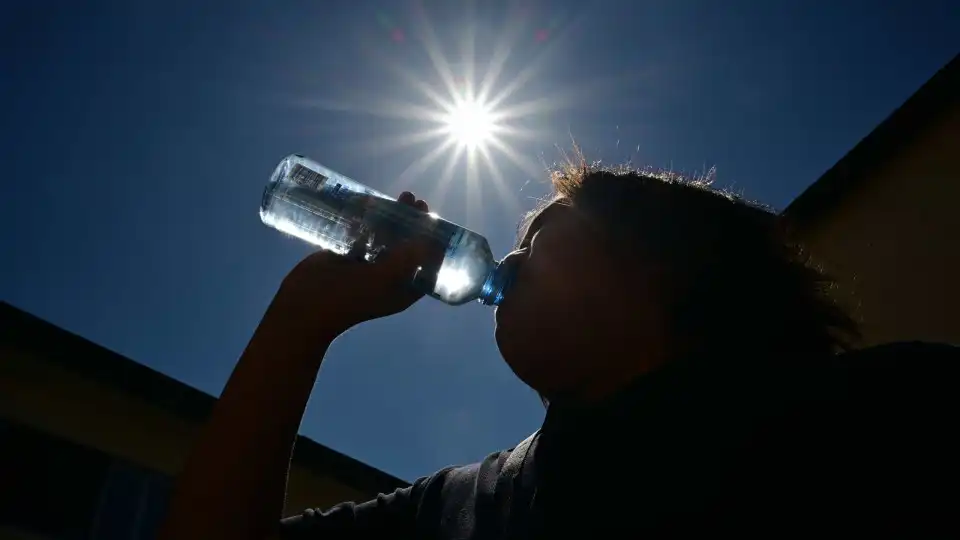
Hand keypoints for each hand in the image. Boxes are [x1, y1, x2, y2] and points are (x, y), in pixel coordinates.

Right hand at [266, 192, 438, 337]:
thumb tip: (430, 241)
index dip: (435, 243)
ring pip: (388, 236)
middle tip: (417, 202)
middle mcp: (390, 277)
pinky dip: (370, 219)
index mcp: (403, 289)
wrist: (304, 304)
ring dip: (395, 216)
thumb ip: (408, 259)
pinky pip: (365, 233)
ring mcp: (368, 265)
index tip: (437, 222)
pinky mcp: (349, 255)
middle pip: (409, 246)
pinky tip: (372, 202)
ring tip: (403, 196)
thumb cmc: (347, 296)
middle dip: (415, 223)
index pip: (428, 265)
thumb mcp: (383, 279)